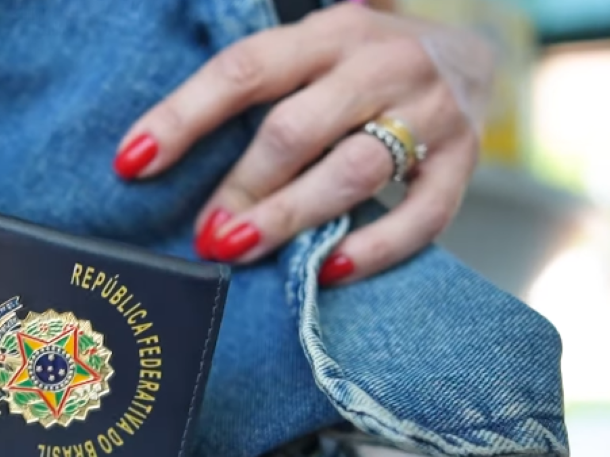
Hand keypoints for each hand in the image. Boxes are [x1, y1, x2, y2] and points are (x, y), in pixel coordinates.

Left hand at [112, 3, 492, 285]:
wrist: (477, 56)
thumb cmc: (363, 67)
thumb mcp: (313, 54)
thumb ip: (259, 90)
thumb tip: (158, 153)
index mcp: (330, 32)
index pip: (244, 70)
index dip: (184, 117)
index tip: (132, 162)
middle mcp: (381, 63)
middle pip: (297, 128)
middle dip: (241, 186)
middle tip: (203, 233)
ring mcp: (430, 112)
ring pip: (353, 171)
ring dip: (288, 217)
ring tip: (238, 249)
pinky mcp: (463, 163)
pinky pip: (421, 216)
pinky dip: (373, 250)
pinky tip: (325, 271)